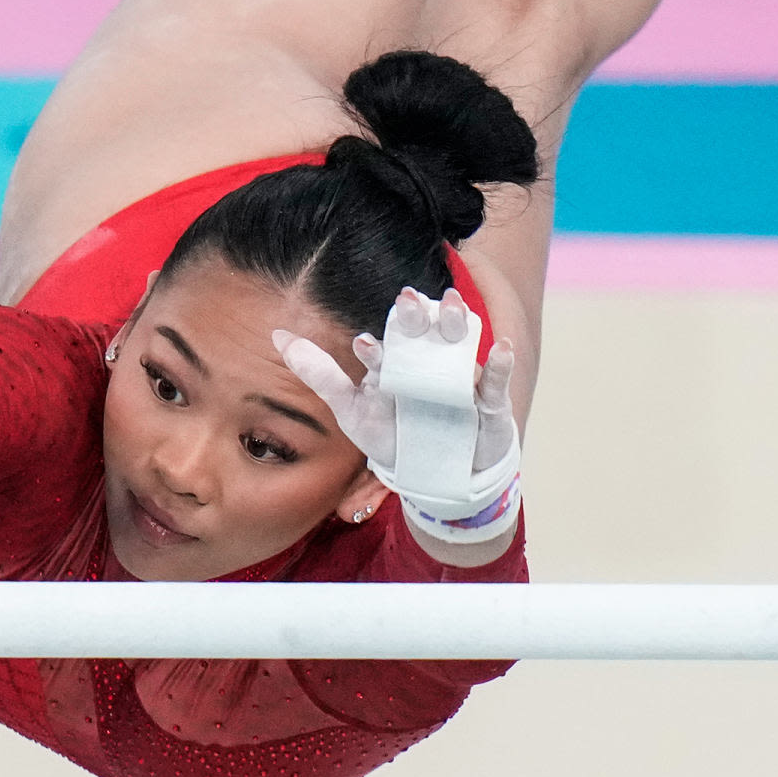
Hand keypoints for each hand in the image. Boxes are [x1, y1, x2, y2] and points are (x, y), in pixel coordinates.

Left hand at [274, 286, 520, 541]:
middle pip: (423, 332)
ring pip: (459, 343)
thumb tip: (277, 335)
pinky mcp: (488, 400)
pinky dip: (500, 364)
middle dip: (416, 316)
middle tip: (407, 300)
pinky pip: (496, 379)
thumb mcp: (352, 411)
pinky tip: (499, 348)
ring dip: (456, 323)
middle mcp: (428, 361)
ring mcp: (460, 378)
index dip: (375, 344)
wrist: (436, 476)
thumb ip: (319, 374)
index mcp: (396, 362)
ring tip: (451, 305)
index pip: (384, 344)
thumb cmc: (392, 438)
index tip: (362, 345)